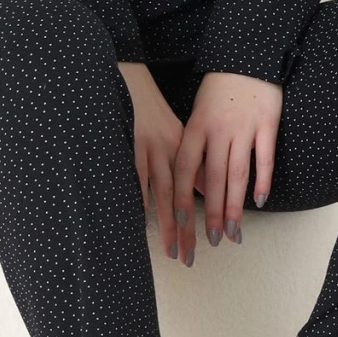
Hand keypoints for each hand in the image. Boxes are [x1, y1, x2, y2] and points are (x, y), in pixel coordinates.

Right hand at [118, 62, 206, 266]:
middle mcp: (169, 148)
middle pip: (182, 195)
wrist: (128, 78)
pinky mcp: (129, 143)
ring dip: (169, 222)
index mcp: (183, 145)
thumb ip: (192, 161)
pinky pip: (137, 174)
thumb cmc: (150, 108)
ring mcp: (149, 146)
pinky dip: (141, 195)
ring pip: (163, 191)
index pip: (197, 186)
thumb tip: (207, 189)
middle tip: (191, 258)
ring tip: (173, 249)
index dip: (205, 213)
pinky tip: (144, 217)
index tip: (209, 241)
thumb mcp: (177, 131)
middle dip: (187, 229)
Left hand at [173, 71, 281, 259]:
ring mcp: (244, 127)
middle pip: (213, 178)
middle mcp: (218, 129)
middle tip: (211, 240)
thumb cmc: (219, 90)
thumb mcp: (198, 113)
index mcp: (196, 127)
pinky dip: (262, 181)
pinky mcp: (267, 124)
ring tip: (233, 233)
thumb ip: (196, 145)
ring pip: (238, 174)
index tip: (179, 221)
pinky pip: (264, 158)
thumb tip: (192, 183)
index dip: (181, 195)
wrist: (248, 58)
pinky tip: (260, 201)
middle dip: (212, 213)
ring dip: (235, 206)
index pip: (185, 167)